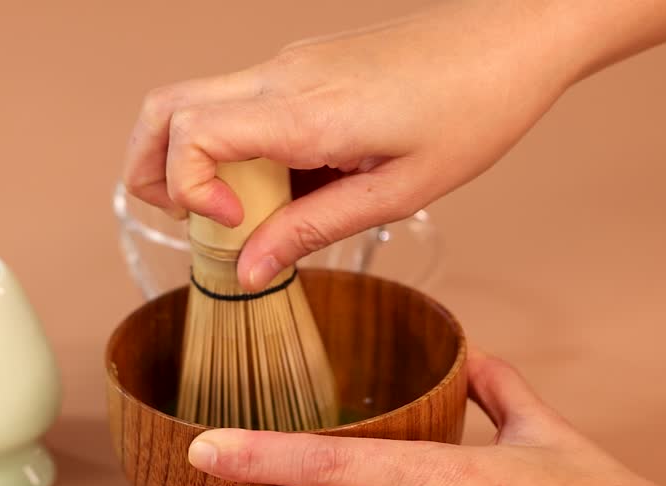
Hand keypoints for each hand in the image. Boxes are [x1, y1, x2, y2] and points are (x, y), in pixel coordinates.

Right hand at [122, 0, 582, 290]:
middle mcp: (282, 77)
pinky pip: (240, 103)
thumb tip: (249, 270)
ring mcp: (288, 64)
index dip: (185, 189)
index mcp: (306, 111)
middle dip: (151, 172)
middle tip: (191, 224)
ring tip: (240, 214)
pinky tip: (285, 186)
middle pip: (164, 108)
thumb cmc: (475, 109)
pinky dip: (233, 149)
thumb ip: (314, 230)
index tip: (230, 229)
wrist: (515, 36)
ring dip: (192, 162)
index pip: (189, 134)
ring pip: (194, 103)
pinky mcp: (302, 65)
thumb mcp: (399, 191)